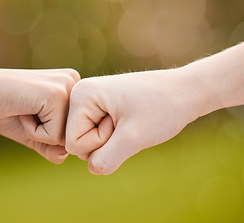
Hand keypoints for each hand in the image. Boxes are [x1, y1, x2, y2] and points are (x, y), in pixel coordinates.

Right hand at [0, 67, 79, 163]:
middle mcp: (75, 82)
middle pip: (74, 135)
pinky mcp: (56, 96)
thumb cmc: (4, 109)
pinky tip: (22, 110)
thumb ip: (52, 146)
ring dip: (39, 134)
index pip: (74, 130)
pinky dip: (33, 132)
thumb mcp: (34, 132)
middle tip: (25, 111)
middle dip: (45, 134)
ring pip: (66, 138)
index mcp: (72, 86)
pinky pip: (54, 137)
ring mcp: (67, 87)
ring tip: (24, 110)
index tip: (30, 111)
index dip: (48, 132)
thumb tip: (67, 155)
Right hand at [66, 68, 204, 173]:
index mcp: (81, 95)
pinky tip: (129, 122)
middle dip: (106, 141)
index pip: (74, 142)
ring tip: (130, 120)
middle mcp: (80, 95)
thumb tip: (93, 169)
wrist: (185, 91)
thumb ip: (107, 159)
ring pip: (89, 142)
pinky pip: (98, 135)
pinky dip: (115, 137)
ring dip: (112, 140)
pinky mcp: (99, 107)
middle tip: (128, 122)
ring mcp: (90, 101)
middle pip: (78, 142)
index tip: (123, 123)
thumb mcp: (133, 138)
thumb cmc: (162, 108)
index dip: (101, 142)